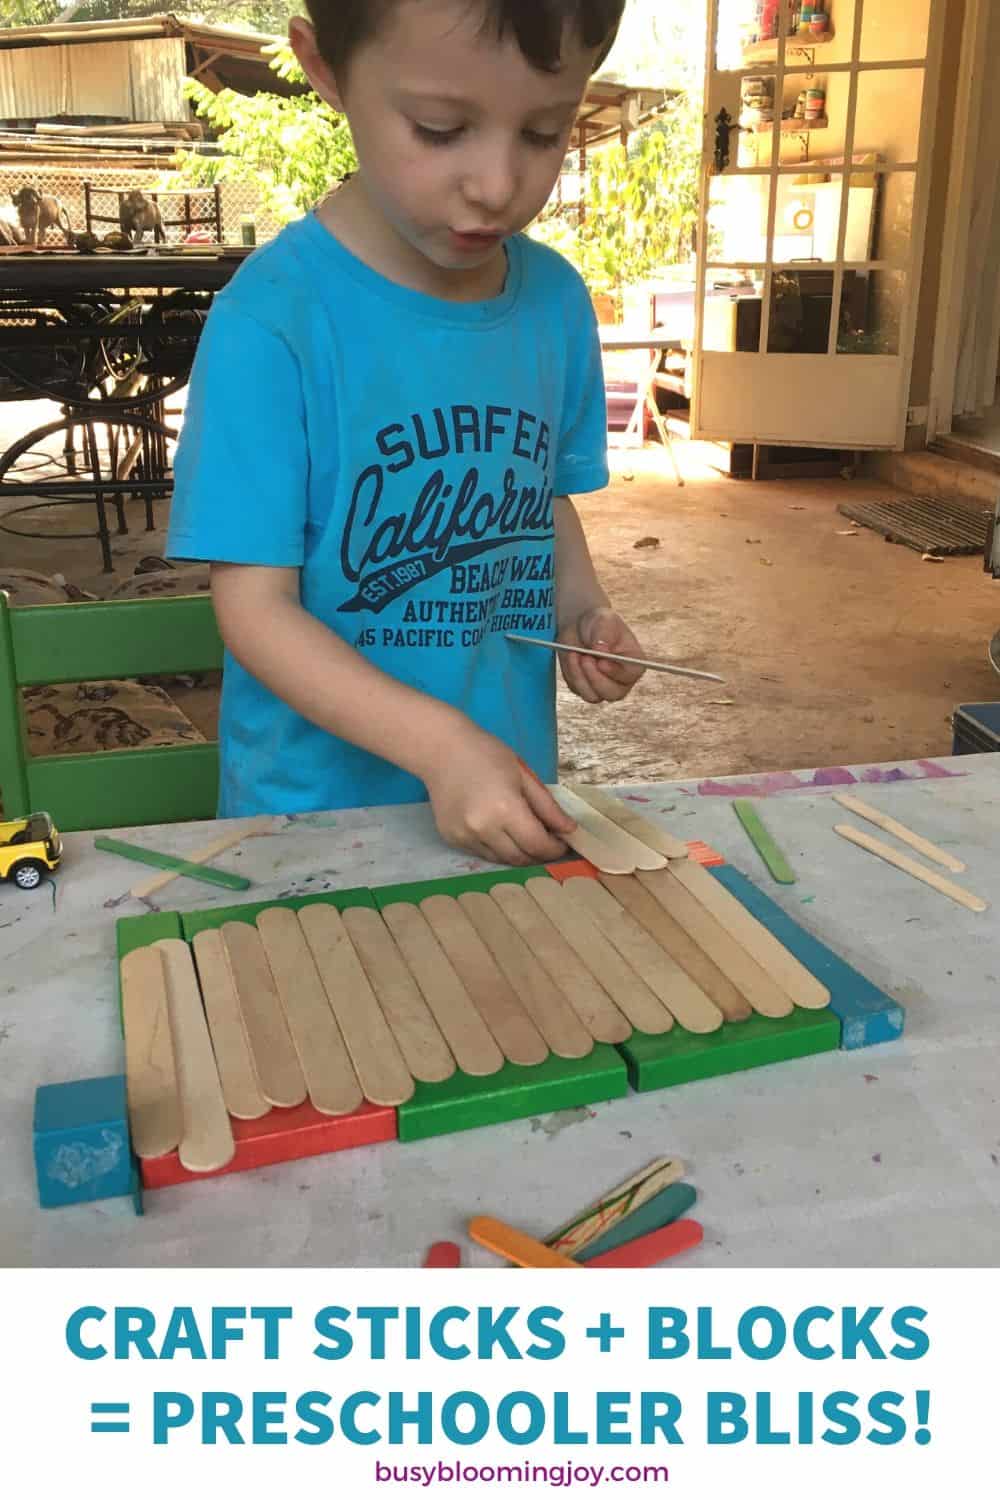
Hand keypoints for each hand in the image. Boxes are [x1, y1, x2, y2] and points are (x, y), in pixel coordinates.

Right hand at [422, 725, 574, 865]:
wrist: (441, 749)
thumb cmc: (486, 754)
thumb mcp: (524, 775)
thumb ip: (548, 807)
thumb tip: (569, 831)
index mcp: (505, 809)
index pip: (537, 845)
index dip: (555, 849)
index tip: (563, 842)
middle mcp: (483, 828)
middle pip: (520, 858)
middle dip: (539, 854)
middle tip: (547, 841)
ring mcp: (464, 837)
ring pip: (501, 860)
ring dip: (518, 853)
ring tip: (524, 835)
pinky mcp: (452, 839)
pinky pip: (482, 854)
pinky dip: (497, 848)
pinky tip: (499, 829)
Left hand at [557, 606, 646, 703]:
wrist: (580, 627)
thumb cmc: (598, 623)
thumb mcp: (604, 620)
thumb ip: (604, 634)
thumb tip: (601, 649)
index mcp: (634, 663)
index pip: (631, 675)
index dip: (616, 672)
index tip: (601, 662)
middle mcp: (621, 680)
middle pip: (612, 694)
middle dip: (595, 678)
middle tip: (585, 658)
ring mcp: (603, 687)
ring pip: (593, 696)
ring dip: (580, 676)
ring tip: (575, 654)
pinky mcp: (585, 688)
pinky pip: (577, 689)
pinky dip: (571, 674)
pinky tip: (572, 657)